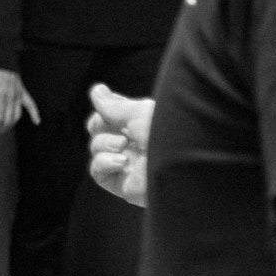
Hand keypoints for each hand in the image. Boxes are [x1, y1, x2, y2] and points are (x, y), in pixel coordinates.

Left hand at [0, 68, 38, 133]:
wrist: (1, 56)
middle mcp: (10, 97)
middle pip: (8, 120)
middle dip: (1, 129)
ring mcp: (18, 94)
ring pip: (17, 115)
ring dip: (11, 125)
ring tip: (4, 129)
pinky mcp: (22, 91)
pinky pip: (31, 104)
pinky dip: (35, 113)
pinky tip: (37, 122)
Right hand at [86, 85, 154, 207]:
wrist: (179, 164)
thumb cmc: (165, 132)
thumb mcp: (138, 111)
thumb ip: (114, 105)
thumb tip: (96, 91)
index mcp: (144, 124)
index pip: (113, 114)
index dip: (105, 108)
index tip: (105, 103)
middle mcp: (136, 144)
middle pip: (99, 130)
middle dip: (100, 124)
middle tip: (116, 126)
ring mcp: (129, 164)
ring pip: (97, 149)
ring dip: (104, 143)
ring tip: (123, 145)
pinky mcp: (124, 184)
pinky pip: (98, 172)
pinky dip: (103, 163)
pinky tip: (121, 162)